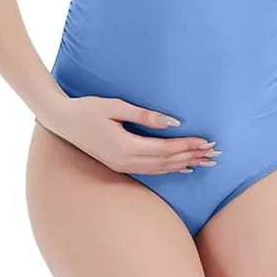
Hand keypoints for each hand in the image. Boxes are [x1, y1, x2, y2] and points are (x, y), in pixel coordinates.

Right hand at [43, 95, 220, 174]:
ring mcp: (122, 166)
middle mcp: (125, 161)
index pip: (165, 149)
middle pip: (167, 162)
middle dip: (192, 157)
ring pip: (161, 169)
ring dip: (184, 164)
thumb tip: (172, 122)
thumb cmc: (88, 109)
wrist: (62, 122)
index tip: (207, 141)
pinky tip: (183, 168)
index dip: (188, 146)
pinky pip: (151, 170)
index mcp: (125, 146)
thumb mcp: (116, 106)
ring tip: (205, 161)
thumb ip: (144, 115)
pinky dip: (170, 169)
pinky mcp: (119, 165)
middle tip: (215, 153)